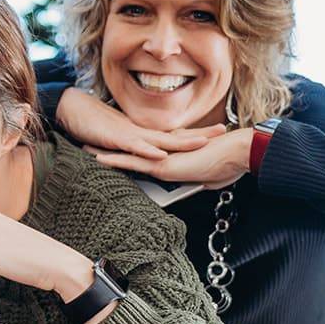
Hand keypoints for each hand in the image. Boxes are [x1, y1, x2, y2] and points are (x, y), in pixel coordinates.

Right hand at [57, 88, 224, 159]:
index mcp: (144, 133)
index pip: (175, 134)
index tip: (217, 133)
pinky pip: (135, 146)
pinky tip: (160, 154)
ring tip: (202, 143)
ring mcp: (130, 134)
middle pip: (176, 134)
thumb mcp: (119, 138)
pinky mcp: (116, 138)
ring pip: (160, 139)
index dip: (196, 133)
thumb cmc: (92, 125)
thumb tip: (149, 156)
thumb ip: (135, 146)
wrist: (72, 110)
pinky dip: (148, 150)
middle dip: (201, 133)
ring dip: (181, 141)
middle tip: (225, 131)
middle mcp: (141, 132)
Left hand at [86, 127, 253, 189]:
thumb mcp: (210, 175)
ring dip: (105, 151)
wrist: (240, 153)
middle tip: (89, 141)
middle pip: (131, 150)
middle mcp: (163, 153)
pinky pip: (134, 162)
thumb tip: (201, 182)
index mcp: (172, 155)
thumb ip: (199, 177)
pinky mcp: (163, 165)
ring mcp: (161, 158)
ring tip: (85, 147)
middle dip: (110, 146)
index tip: (112, 147)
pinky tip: (98, 159)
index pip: (145, 152)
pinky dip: (115, 160)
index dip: (127, 150)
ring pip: (126, 154)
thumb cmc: (230, 164)